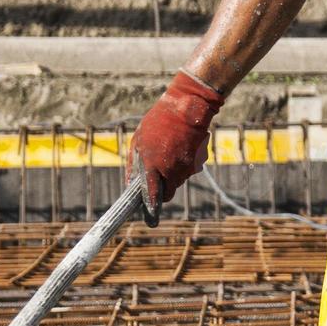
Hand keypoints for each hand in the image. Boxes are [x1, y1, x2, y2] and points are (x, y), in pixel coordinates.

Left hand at [127, 71, 224, 223]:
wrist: (188, 108)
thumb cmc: (158, 122)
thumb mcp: (138, 139)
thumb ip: (133, 163)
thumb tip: (130, 183)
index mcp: (152, 164)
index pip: (152, 194)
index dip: (151, 207)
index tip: (150, 217)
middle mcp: (170, 170)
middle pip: (168, 193)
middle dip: (163, 189)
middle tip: (159, 177)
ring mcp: (185, 168)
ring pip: (178, 182)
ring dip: (172, 174)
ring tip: (169, 152)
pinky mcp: (196, 164)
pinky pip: (187, 171)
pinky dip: (182, 165)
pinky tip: (180, 148)